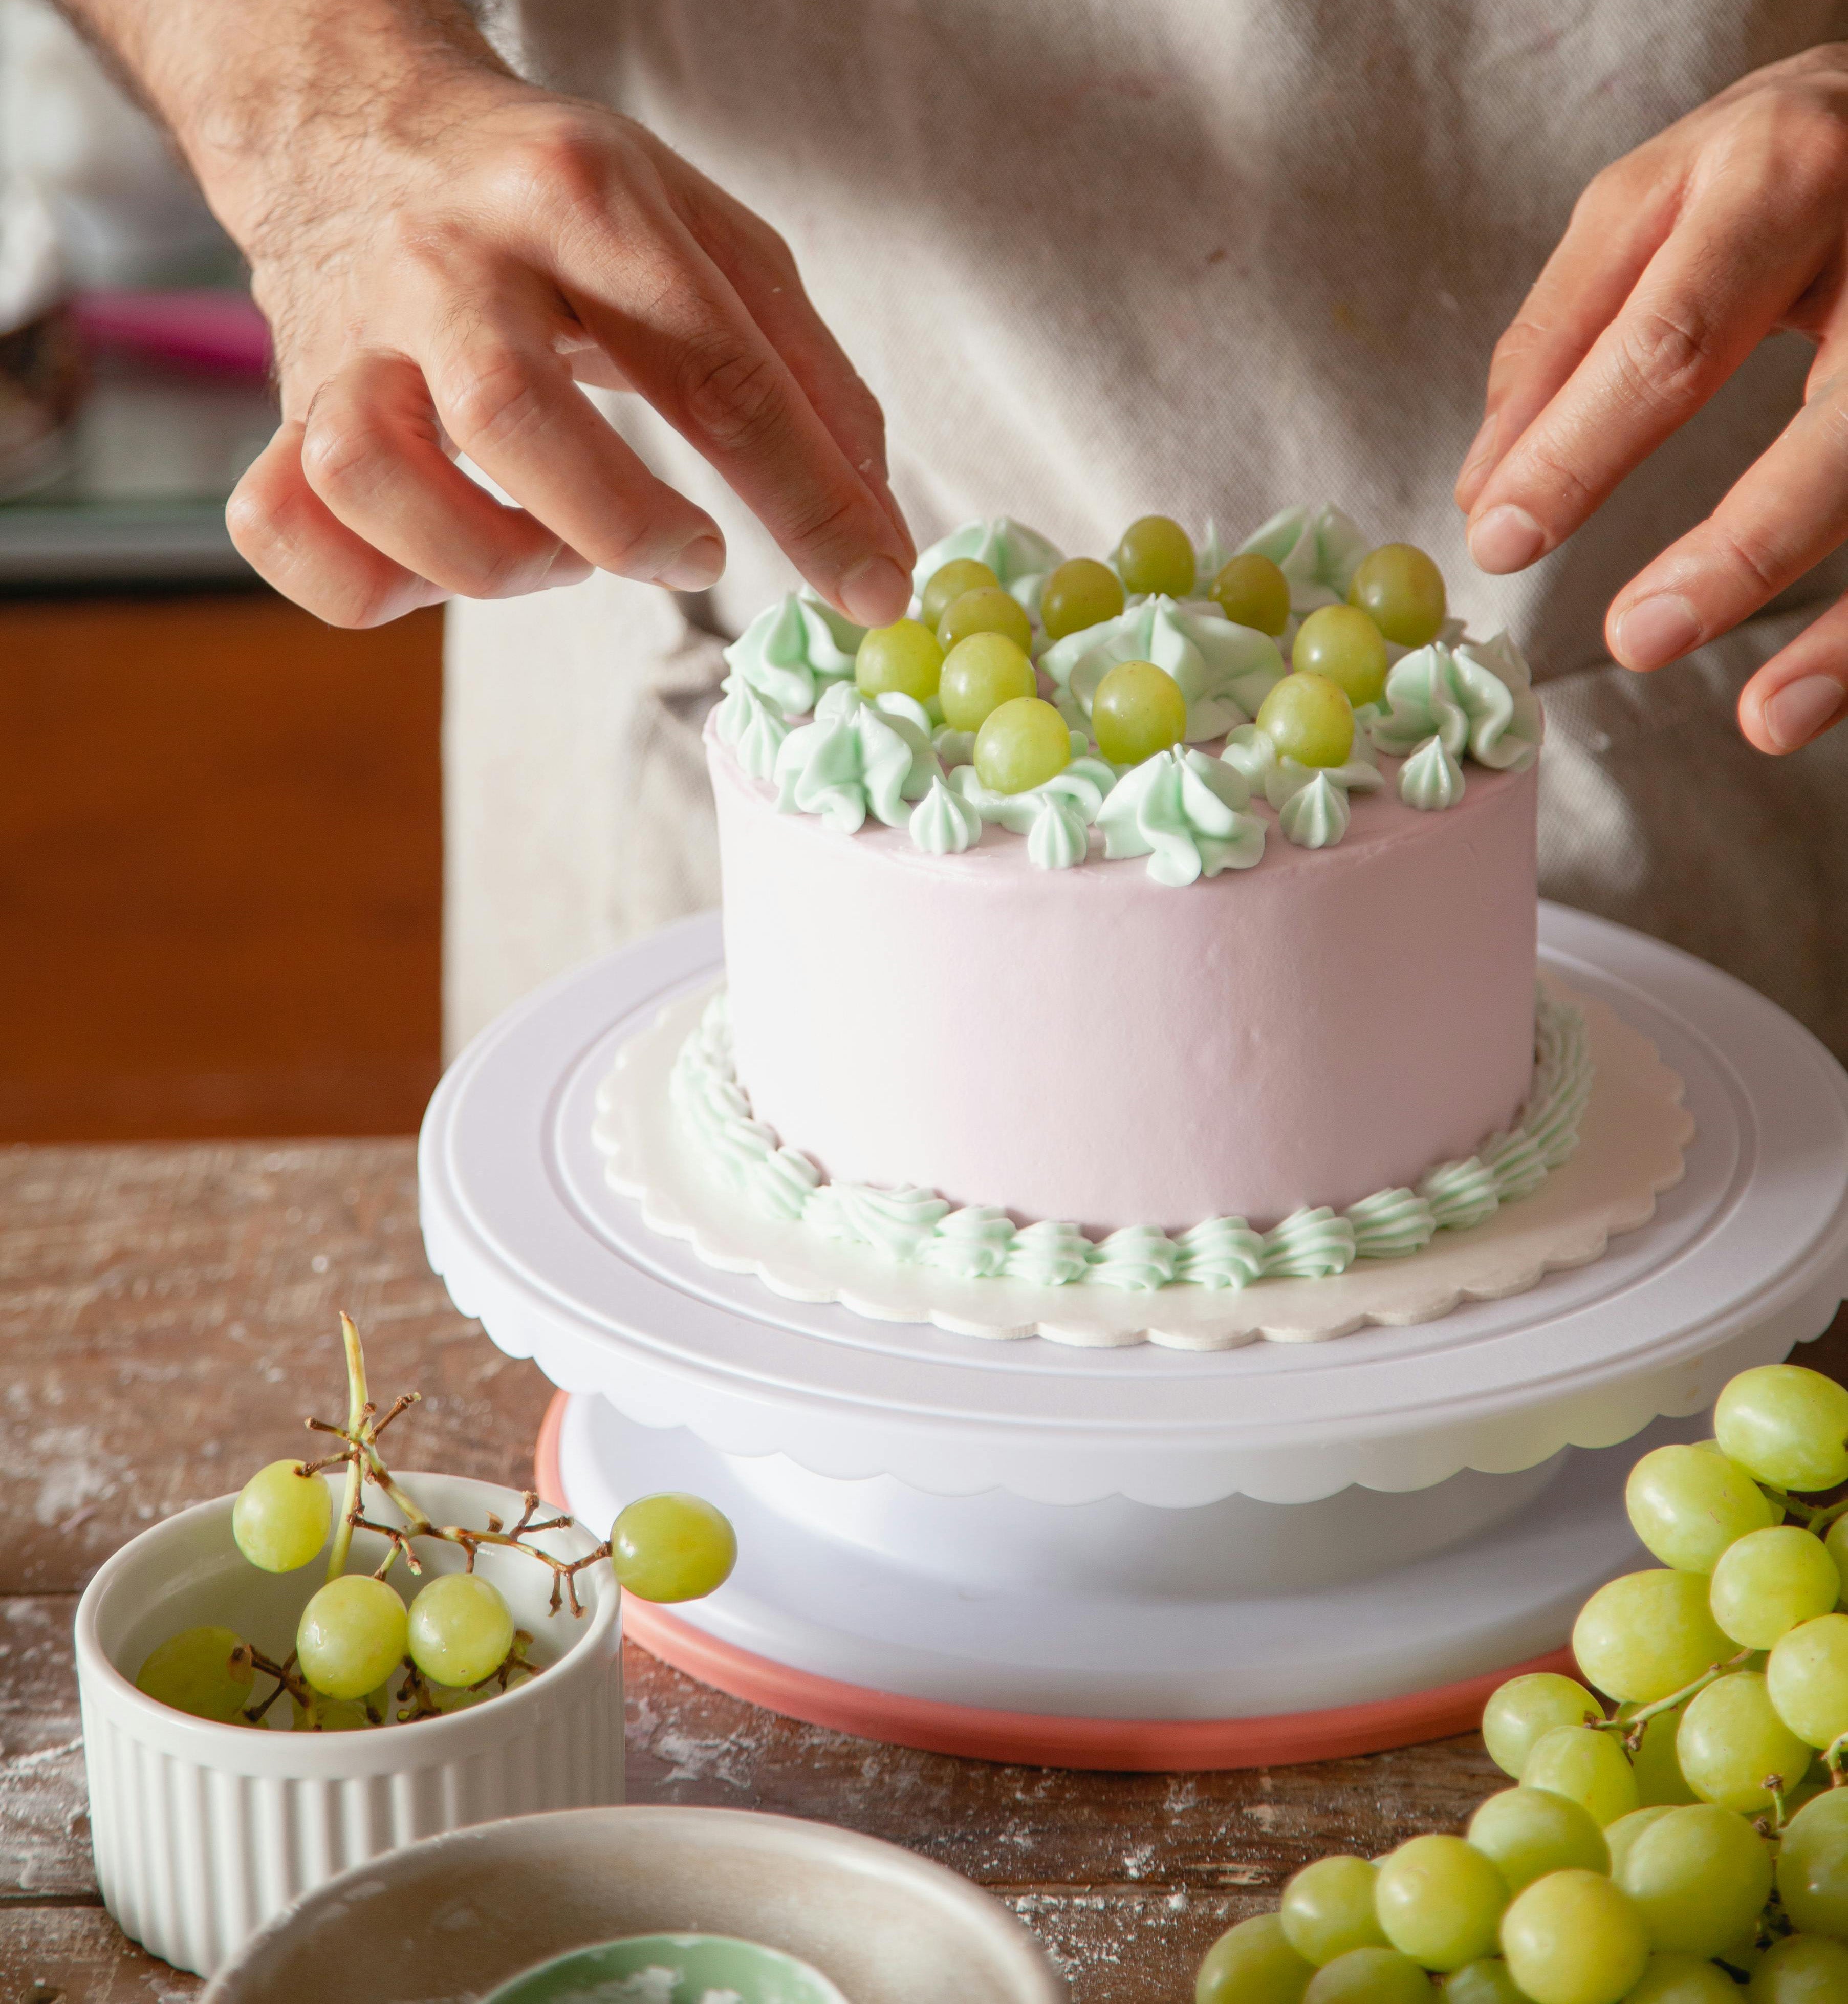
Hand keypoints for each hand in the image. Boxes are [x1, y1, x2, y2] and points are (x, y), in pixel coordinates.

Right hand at [202, 46, 912, 626]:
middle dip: (625, 525)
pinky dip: (367, 580)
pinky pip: (283, 526)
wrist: (357, 121)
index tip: (875, 588)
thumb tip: (873, 519)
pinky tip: (440, 561)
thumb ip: (802, 368)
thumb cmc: (553, 205)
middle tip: (691, 552)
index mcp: (580, 198)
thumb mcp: (700, 236)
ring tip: (556, 549)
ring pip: (375, 476)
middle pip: (513, 419)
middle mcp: (449, 260)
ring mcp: (352, 336)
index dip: (812, 502)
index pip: (718, 370)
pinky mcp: (288, 405)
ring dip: (486, 561)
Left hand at [1456, 45, 1847, 753]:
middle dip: (1736, 551)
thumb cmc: (1769, 163)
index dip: (1577, 454)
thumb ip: (1561, 339)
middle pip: (1834, 423)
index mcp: (1781, 181)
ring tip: (1767, 721)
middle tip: (1633, 641)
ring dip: (1844, 624)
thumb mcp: (1650, 205)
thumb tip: (1485, 487)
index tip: (1501, 541)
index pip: (1668, 344)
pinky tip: (1815, 697)